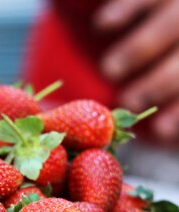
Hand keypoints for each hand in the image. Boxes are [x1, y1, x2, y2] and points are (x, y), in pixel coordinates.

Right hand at [95, 0, 178, 141]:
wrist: (165, 4)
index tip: (161, 132)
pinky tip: (103, 25)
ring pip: (168, 26)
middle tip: (129, 103)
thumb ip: (174, 100)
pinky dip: (124, 10)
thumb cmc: (170, 49)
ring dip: (136, 51)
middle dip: (158, 85)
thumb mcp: (175, 70)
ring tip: (110, 70)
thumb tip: (159, 135)